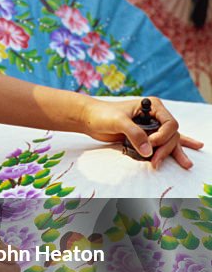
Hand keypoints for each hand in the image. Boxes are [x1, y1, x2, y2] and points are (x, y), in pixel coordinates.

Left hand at [80, 95, 202, 168]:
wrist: (90, 119)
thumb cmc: (102, 115)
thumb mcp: (119, 122)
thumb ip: (134, 134)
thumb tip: (149, 151)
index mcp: (152, 106)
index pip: (170, 123)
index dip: (164, 136)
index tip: (151, 143)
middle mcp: (155, 115)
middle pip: (171, 135)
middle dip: (166, 149)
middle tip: (155, 161)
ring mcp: (151, 127)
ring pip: (169, 141)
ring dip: (172, 153)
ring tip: (180, 165)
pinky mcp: (146, 137)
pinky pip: (162, 144)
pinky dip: (170, 150)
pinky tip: (181, 155)